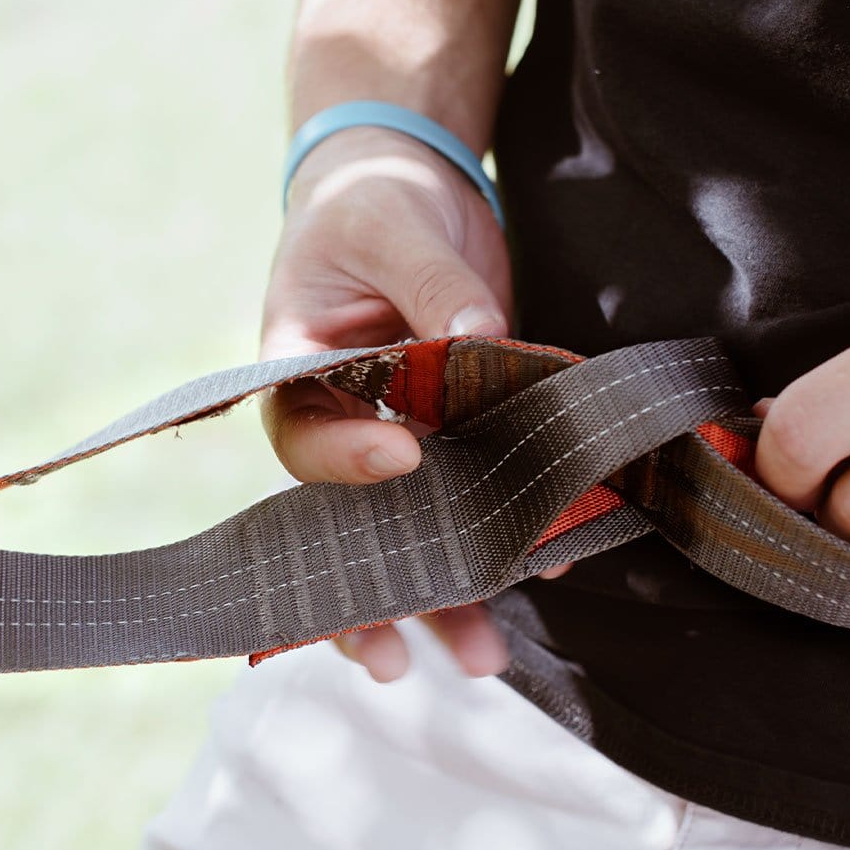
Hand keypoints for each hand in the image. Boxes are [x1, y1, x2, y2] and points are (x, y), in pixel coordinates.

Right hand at [259, 126, 560, 682]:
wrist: (410, 190)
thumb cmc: (372, 201)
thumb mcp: (391, 223)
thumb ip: (432, 282)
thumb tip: (479, 336)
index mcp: (295, 375)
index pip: (304, 439)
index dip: (344, 461)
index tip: (401, 459)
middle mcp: (344, 424)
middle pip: (348, 527)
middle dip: (375, 594)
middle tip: (394, 656)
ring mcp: (404, 438)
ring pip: (416, 535)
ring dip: (449, 597)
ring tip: (482, 659)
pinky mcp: (462, 435)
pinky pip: (482, 495)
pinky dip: (517, 533)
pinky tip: (553, 563)